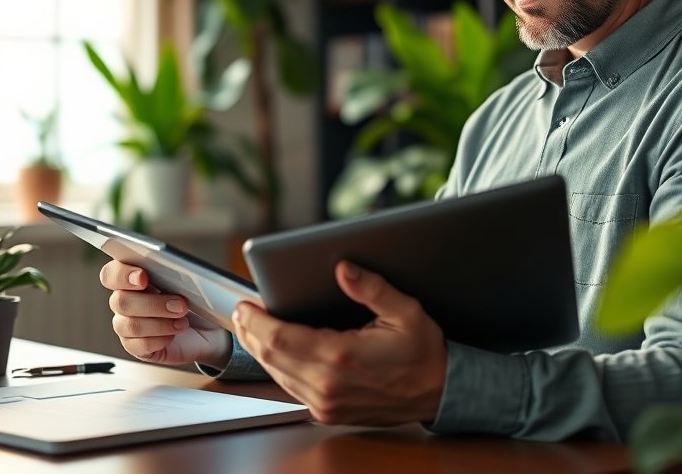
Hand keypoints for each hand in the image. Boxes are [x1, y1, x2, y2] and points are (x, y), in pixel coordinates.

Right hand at [99, 260, 231, 368]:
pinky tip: (174, 334)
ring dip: (160, 323)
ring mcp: (127, 325)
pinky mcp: (136, 347)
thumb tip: (179, 269)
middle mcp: (124, 301)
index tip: (143, 277)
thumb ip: (176, 271)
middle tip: (180, 304)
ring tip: (182, 321)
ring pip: (130, 326)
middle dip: (153, 303)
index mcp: (130, 277)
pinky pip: (138, 346)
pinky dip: (160, 340)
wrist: (207, 327)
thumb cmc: (195, 299)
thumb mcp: (190, 282)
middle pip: (120, 301)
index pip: (111, 274)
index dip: (122, 275)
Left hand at [232, 261, 446, 425]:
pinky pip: (290, 388)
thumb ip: (372, 288)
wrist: (439, 393)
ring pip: (276, 375)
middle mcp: (328, 384)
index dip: (256, 321)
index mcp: (342, 356)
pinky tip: (275, 350)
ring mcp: (326, 403)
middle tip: (242, 312)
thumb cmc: (423, 353)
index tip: (245, 305)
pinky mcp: (328, 412)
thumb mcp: (406, 312)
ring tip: (252, 327)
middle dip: (250, 332)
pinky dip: (277, 367)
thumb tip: (343, 269)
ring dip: (260, 350)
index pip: (280, 338)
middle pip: (270, 357)